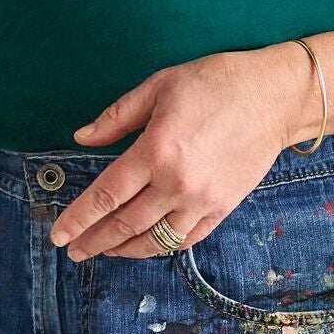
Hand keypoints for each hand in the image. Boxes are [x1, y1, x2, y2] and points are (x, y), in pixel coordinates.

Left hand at [50, 45, 320, 261]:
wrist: (275, 96)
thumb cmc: (215, 83)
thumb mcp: (158, 87)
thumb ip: (117, 117)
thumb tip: (81, 138)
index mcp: (155, 152)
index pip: (105, 196)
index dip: (78, 219)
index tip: (58, 235)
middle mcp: (177, 183)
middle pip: (125, 224)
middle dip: (95, 241)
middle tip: (73, 251)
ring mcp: (203, 200)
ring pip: (156, 239)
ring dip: (125, 249)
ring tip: (104, 251)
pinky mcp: (224, 206)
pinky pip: (188, 238)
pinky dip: (163, 246)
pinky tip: (147, 246)